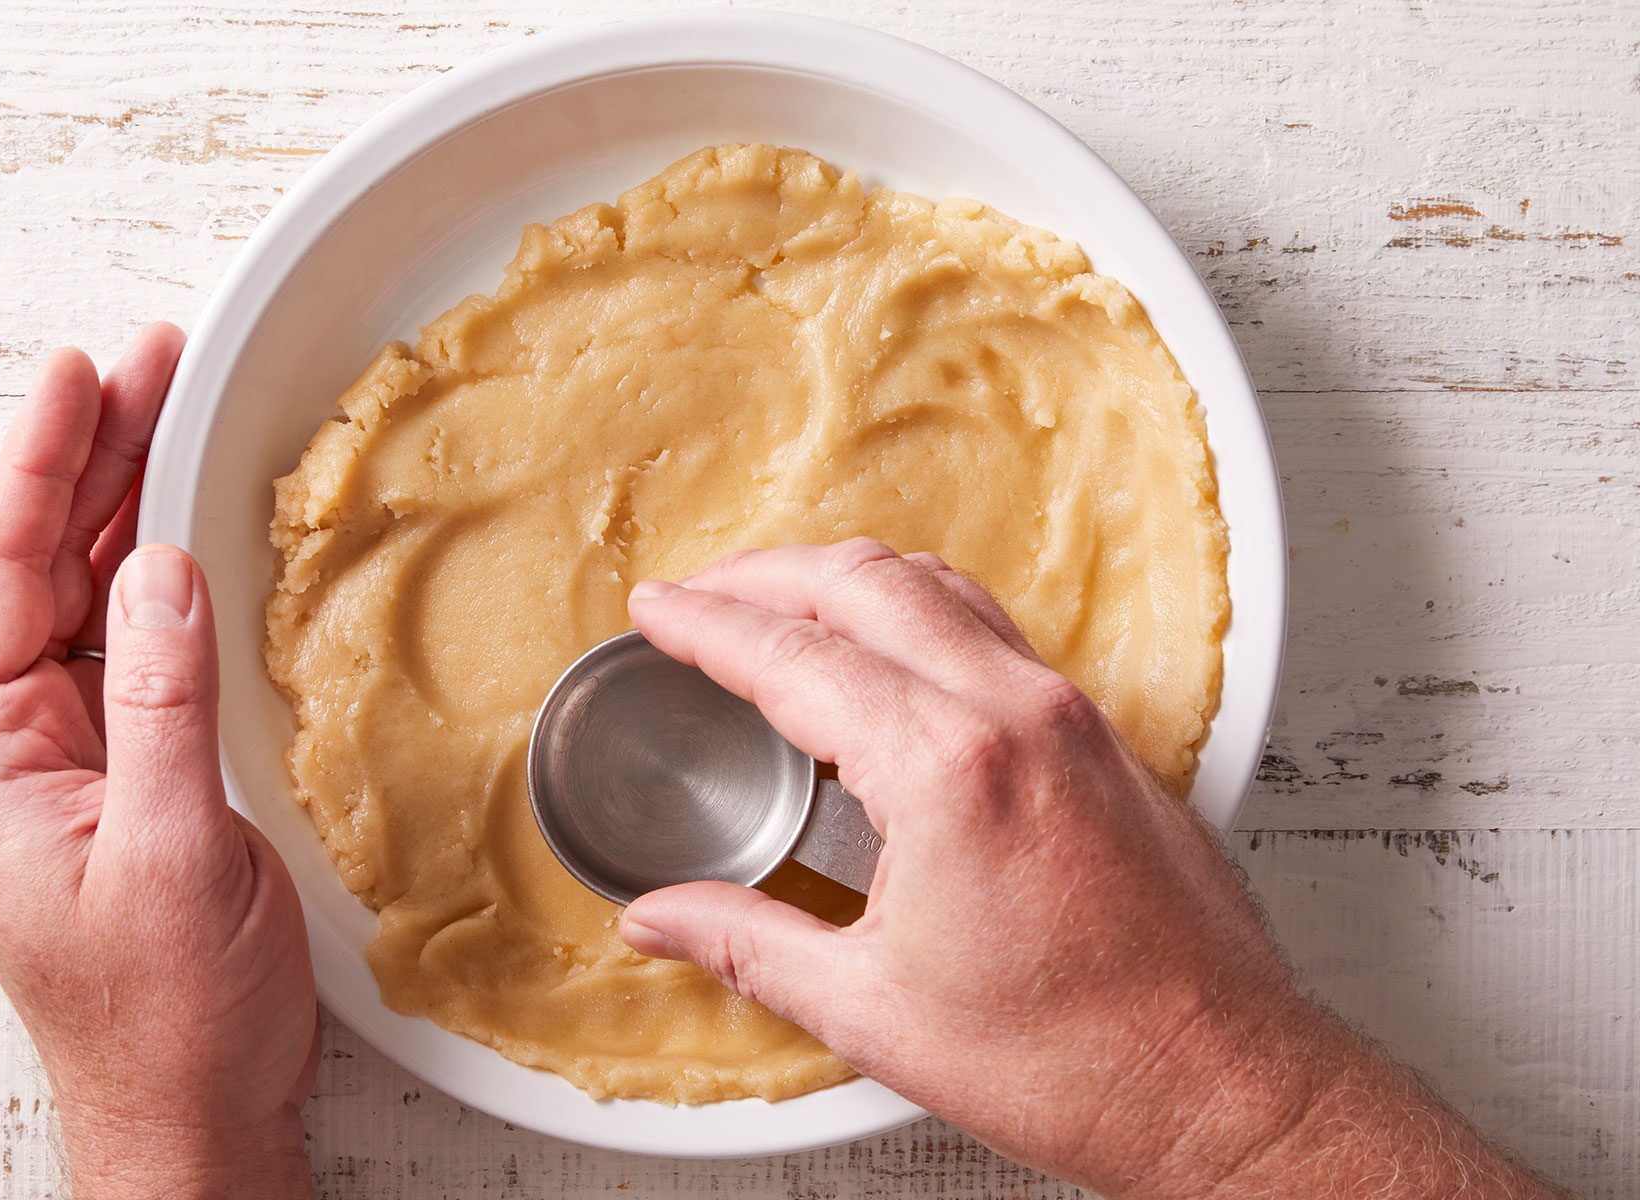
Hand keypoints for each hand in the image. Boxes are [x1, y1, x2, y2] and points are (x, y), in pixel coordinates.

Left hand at [0, 326, 317, 1199]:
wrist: (189, 1109)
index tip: (82, 379)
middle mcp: (17, 745)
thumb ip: (161, 702)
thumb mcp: (168, 852)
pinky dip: (161, 578)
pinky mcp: (130, 774)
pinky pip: (134, 648)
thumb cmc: (161, 1015)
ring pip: (84, 598)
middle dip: (89, 459)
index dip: (40, 465)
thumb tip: (163, 571)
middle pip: (37, 566)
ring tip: (163, 416)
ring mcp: (72, 757)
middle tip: (144, 367)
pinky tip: (184, 533)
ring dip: (123, 506)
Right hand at [620, 540, 1559, 1198]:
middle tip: (699, 593)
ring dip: (845, 578)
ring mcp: (1069, 715)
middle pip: (866, 583)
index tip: (657, 610)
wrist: (1218, 1083)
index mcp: (948, 769)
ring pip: (937, 588)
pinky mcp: (1101, 735)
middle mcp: (1016, 714)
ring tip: (779, 602)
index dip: (708, 625)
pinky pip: (991, 627)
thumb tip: (659, 920)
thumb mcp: (873, 1010)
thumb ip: (747, 944)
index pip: (795, 657)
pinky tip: (887, 649)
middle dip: (765, 574)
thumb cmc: (1075, 1059)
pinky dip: (915, 610)